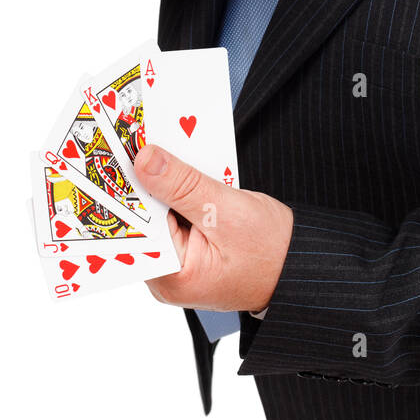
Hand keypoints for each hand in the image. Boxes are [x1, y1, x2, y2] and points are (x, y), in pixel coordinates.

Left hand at [133, 144, 293, 312]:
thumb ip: (184, 186)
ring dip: (161, 183)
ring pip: (158, 214)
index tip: (118, 153)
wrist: (301, 266)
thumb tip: (146, 160)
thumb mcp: (227, 211)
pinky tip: (178, 167)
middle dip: (143, 181)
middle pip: (143, 219)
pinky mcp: (189, 248)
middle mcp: (167, 275)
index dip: (125, 189)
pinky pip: (173, 215)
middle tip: (137, 141)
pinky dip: (177, 191)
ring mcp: (178, 263)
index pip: (133, 227)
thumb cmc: (274, 251)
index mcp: (171, 277)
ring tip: (156, 148)